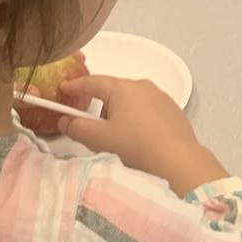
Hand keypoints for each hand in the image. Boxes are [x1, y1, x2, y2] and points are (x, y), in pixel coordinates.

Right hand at [59, 75, 226, 195]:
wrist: (176, 159)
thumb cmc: (136, 145)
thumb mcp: (99, 138)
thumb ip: (77, 128)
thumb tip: (66, 121)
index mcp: (124, 88)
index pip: (93, 82)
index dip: (76, 85)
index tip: (64, 88)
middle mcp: (143, 86)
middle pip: (113, 92)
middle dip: (100, 107)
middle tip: (93, 127)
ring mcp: (161, 97)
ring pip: (131, 101)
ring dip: (119, 114)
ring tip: (118, 138)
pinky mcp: (172, 110)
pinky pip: (146, 109)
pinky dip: (136, 119)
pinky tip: (137, 139)